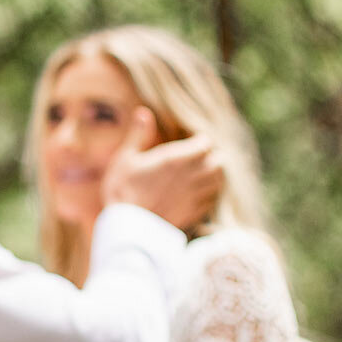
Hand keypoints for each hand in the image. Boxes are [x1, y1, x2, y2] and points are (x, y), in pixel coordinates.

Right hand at [102, 107, 223, 230]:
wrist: (126, 228)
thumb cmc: (122, 190)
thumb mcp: (125, 158)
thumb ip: (138, 134)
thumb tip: (144, 112)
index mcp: (176, 159)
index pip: (205, 142)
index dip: (200, 140)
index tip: (191, 141)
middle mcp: (191, 176)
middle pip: (219, 161)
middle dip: (213, 157)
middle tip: (200, 157)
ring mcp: (194, 196)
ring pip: (219, 181)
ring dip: (214, 175)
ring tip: (202, 174)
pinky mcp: (193, 213)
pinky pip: (211, 200)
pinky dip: (209, 194)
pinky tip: (197, 193)